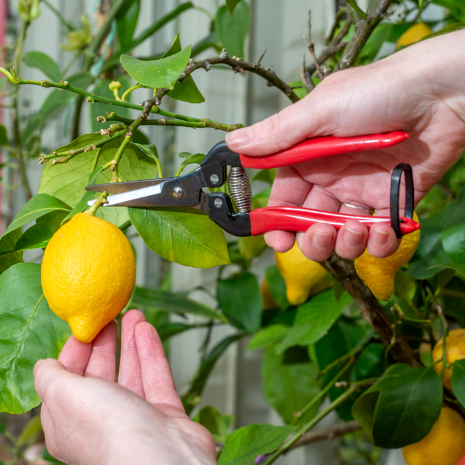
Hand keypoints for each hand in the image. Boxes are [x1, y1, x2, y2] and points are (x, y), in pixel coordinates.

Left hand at [33, 310, 215, 464]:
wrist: (161, 459)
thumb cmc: (109, 431)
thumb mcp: (66, 396)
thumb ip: (51, 377)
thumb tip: (43, 366)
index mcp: (70, 422)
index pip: (67, 381)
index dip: (74, 352)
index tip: (84, 328)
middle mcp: (101, 421)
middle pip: (100, 375)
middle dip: (104, 344)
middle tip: (110, 318)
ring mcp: (135, 417)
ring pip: (131, 372)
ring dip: (131, 341)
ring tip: (134, 314)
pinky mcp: (163, 414)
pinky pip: (155, 377)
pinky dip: (151, 352)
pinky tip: (147, 330)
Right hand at [226, 30, 464, 260]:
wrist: (441, 93)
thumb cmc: (378, 92)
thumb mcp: (320, 111)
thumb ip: (278, 136)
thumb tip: (235, 145)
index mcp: (310, 158)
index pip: (285, 198)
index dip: (277, 222)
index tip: (276, 240)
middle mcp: (333, 178)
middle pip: (310, 224)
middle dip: (311, 240)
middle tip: (319, 235)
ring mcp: (363, 193)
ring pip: (342, 236)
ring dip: (344, 243)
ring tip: (354, 229)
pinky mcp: (393, 203)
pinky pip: (380, 236)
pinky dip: (379, 243)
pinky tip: (382, 231)